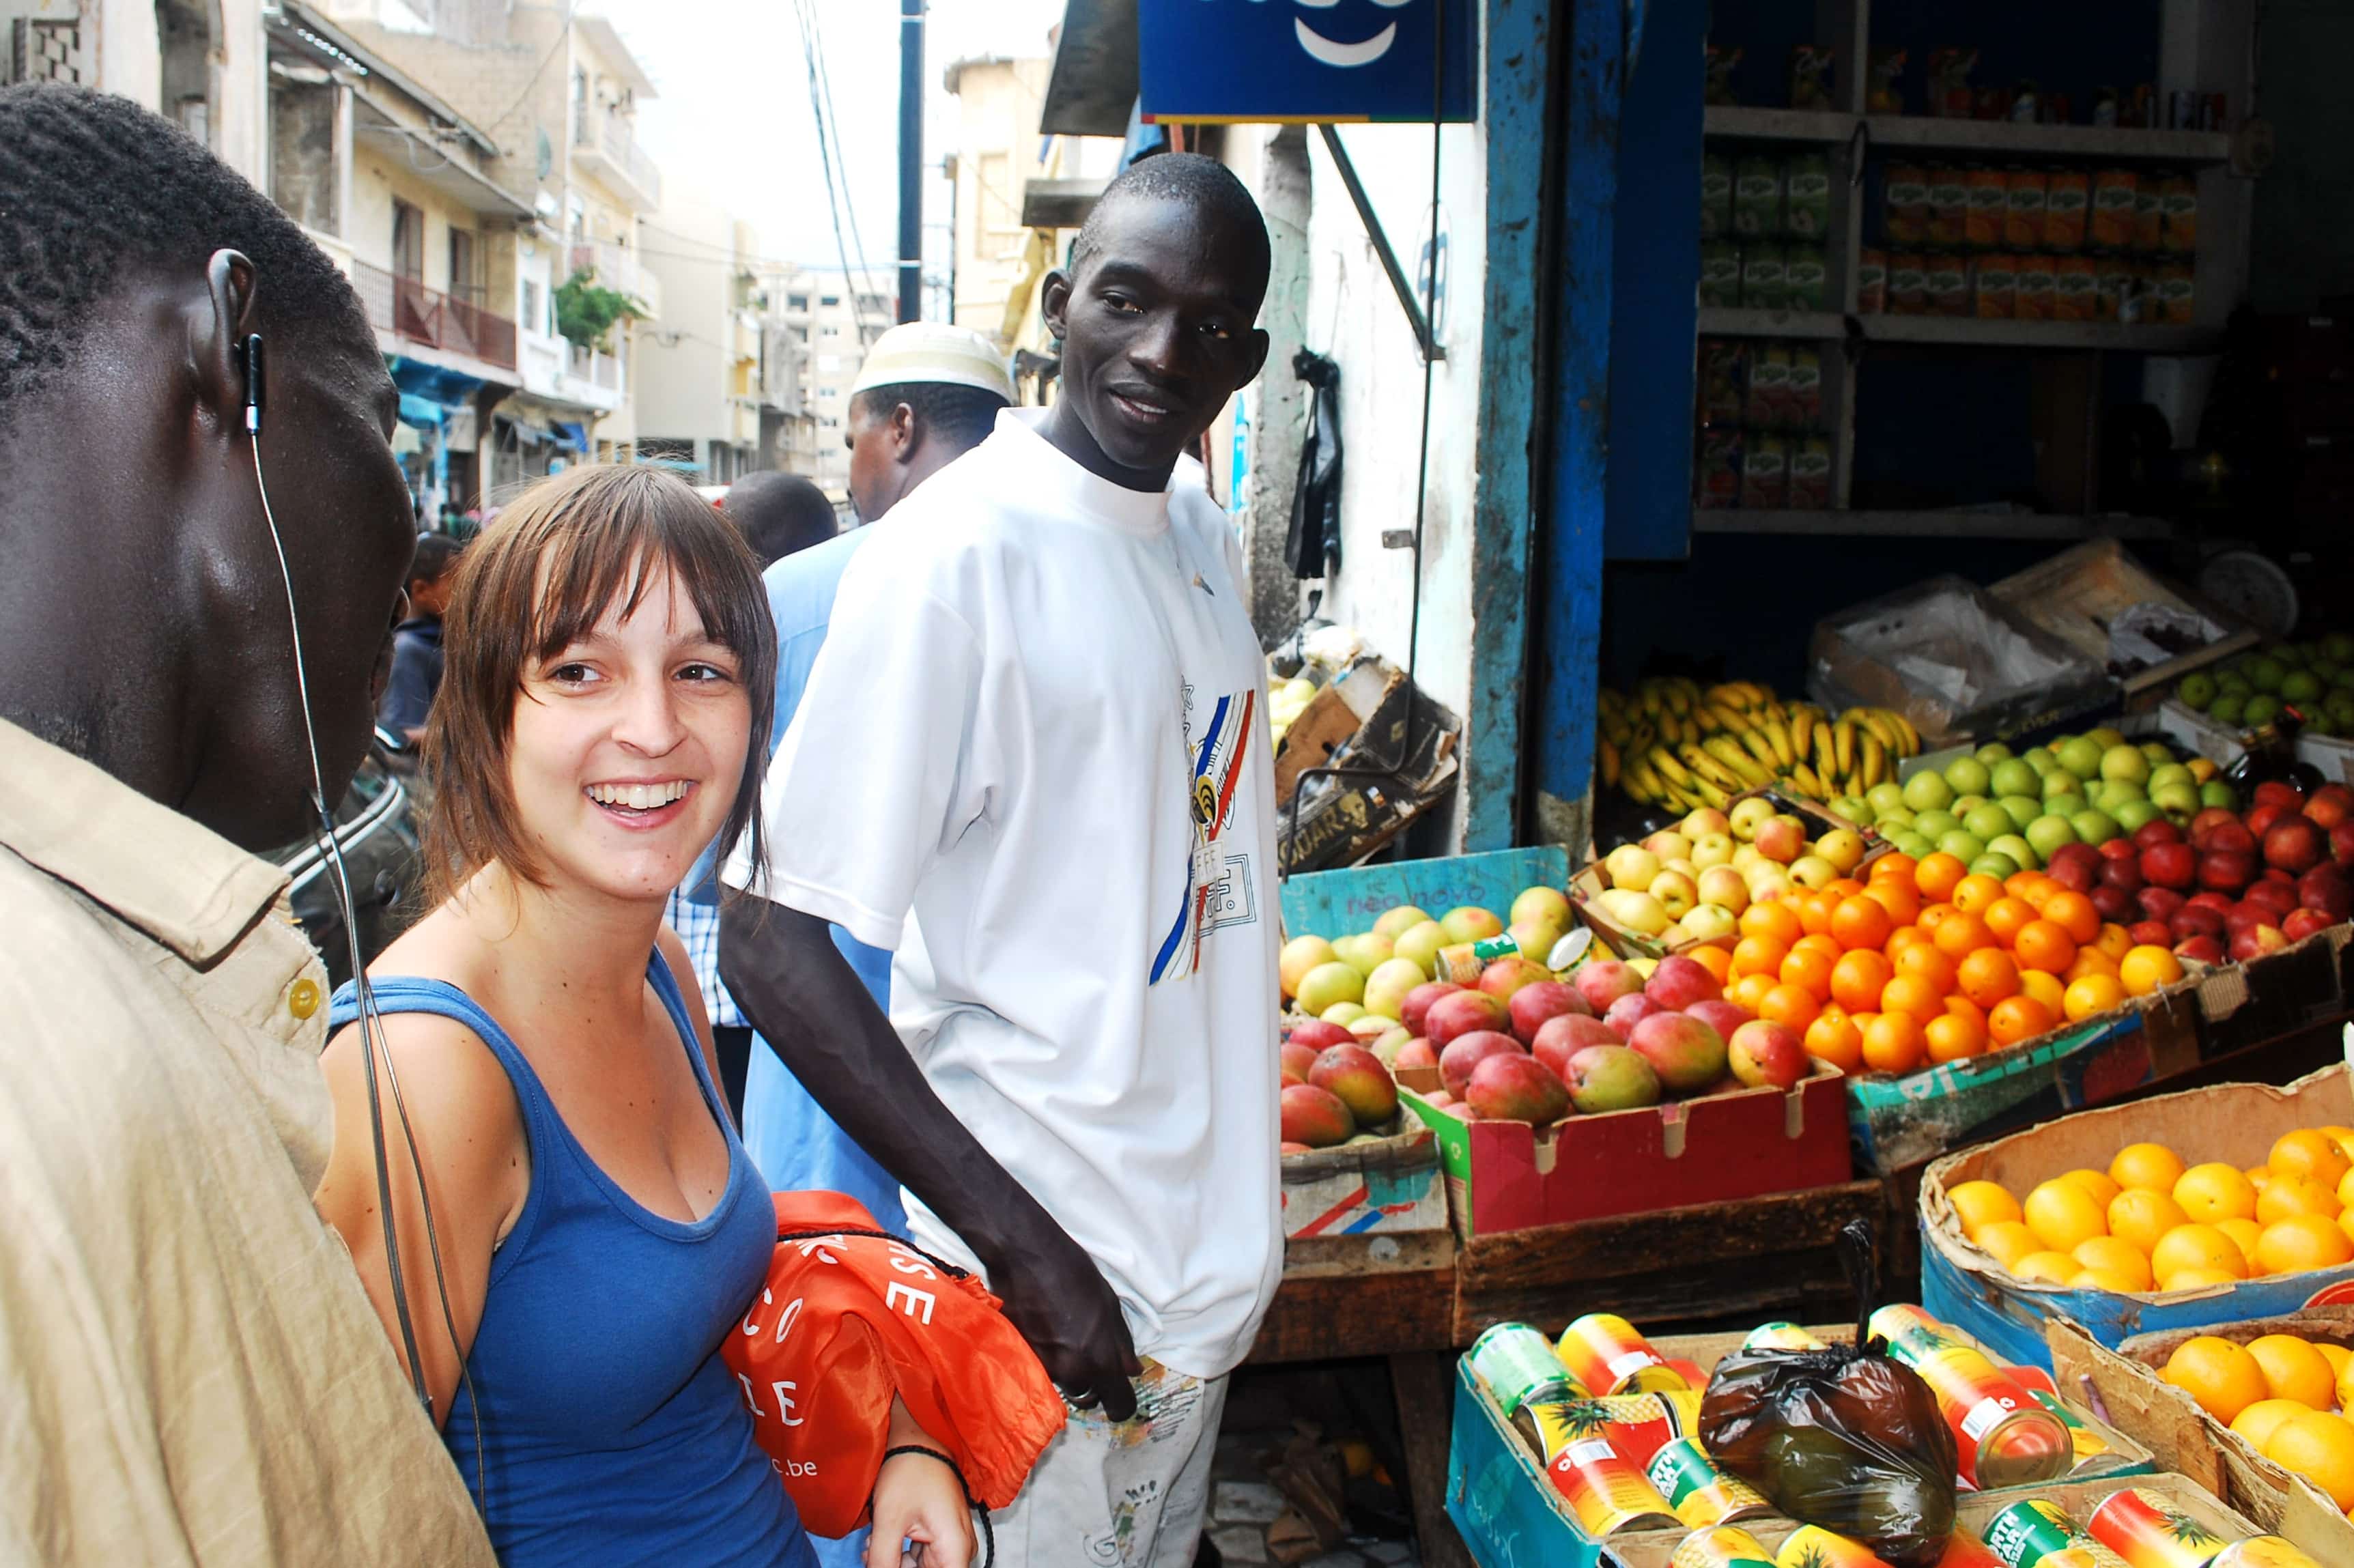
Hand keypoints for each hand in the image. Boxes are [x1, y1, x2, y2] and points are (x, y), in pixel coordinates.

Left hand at [870, 1400, 976, 1567]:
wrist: (918, 1439)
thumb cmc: (909, 1472)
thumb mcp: (889, 1521)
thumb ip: (882, 1562)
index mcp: (954, 1549)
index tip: (890, 1563)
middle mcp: (960, 1549)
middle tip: (872, 1553)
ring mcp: (952, 1542)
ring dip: (894, 1563)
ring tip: (872, 1544)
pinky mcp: (942, 1536)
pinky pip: (922, 1558)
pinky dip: (899, 1554)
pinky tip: (880, 1539)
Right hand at [986, 1219, 1141, 1419]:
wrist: (1025, 1254)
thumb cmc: (1074, 1273)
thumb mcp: (1110, 1304)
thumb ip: (1122, 1344)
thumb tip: (1133, 1372)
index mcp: (1098, 1360)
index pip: (1119, 1406)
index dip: (1122, 1404)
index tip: (1119, 1396)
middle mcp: (1070, 1371)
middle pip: (1088, 1395)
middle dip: (1092, 1380)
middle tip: (1088, 1349)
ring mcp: (1041, 1366)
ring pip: (1063, 1381)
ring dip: (1068, 1367)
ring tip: (1064, 1332)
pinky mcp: (1019, 1356)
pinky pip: (1040, 1368)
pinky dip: (1046, 1356)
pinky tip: (1045, 1327)